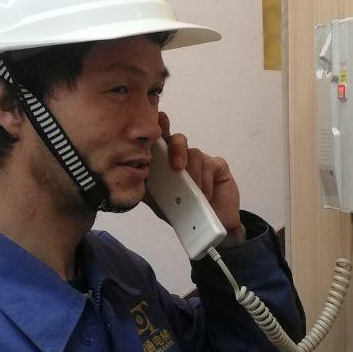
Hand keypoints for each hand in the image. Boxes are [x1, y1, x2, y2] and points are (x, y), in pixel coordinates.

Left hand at [156, 113, 243, 241]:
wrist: (209, 231)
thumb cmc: (182, 214)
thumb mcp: (160, 203)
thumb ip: (148, 189)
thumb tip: (134, 177)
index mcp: (164, 164)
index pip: (159, 141)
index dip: (159, 128)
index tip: (159, 120)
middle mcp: (181, 158)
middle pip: (177, 140)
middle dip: (176, 149)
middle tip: (177, 167)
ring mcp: (200, 161)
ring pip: (194, 154)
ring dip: (193, 177)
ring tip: (195, 196)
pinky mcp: (217, 166)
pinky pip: (210, 165)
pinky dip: (206, 182)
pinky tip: (205, 196)